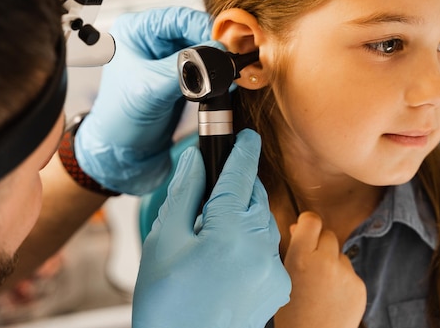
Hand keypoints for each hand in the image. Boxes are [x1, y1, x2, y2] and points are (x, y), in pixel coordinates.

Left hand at [74, 6, 211, 193]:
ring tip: (229, 70)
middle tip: (231, 57)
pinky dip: (215, 74)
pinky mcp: (179, 79)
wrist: (122, 154)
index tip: (223, 42)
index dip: (203, 26)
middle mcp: (151, 41)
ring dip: (216, 60)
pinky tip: (224, 80)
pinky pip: (203, 69)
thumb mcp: (150, 90)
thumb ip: (183, 69)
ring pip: (202, 50)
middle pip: (193, 31)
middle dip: (214, 45)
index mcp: (136, 32)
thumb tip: (215, 53)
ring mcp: (166, 60)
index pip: (177, 17)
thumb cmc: (119, 120)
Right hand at [132, 129, 290, 327]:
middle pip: (254, 197)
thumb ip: (185, 194)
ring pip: (263, 222)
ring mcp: (273, 270)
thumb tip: (196, 162)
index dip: (242, 150)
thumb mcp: (163, 241)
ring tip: (211, 232)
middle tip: (209, 195)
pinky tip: (225, 256)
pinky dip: (250, 241)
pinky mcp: (276, 286)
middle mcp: (261, 250)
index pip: (241, 175)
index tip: (245, 135)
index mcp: (230, 233)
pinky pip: (267, 248)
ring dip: (243, 214)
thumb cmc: (167, 304)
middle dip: (237, 186)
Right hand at [274, 212, 366, 327]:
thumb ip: (293, 250)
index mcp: (301, 258)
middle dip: (320, 244)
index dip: (307, 223)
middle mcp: (326, 261)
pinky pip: (350, 272)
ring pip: (339, 254)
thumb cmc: (291, 314)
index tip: (304, 230)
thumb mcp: (283, 277)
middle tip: (310, 264)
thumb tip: (301, 227)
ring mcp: (346, 274)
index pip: (312, 220)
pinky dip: (342, 279)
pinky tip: (331, 296)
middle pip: (328, 234)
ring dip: (331, 262)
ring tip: (319, 286)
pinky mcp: (359, 286)